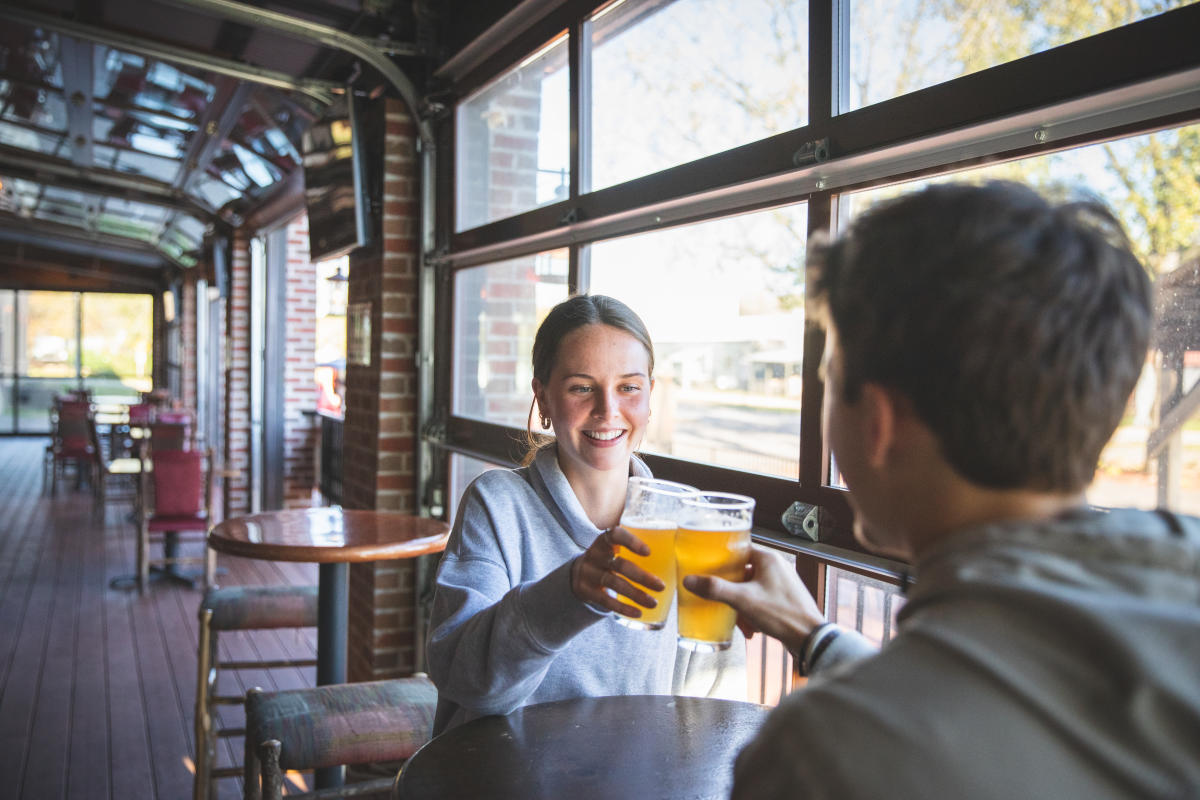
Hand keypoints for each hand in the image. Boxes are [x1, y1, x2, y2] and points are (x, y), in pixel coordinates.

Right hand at [571, 526, 665, 617]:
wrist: (578, 573)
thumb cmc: (609, 558)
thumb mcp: (615, 548)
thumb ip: (636, 547)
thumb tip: (677, 552)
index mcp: (605, 540)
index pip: (615, 535)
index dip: (631, 542)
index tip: (649, 552)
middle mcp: (595, 555)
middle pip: (620, 565)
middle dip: (642, 577)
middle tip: (661, 586)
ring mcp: (588, 573)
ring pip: (614, 584)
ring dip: (636, 595)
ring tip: (653, 603)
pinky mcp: (586, 590)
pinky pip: (605, 600)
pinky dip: (623, 608)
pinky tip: (638, 613)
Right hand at [682, 545, 823, 652]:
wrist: (810, 638)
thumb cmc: (781, 614)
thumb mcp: (742, 600)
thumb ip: (715, 589)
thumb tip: (690, 580)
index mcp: (768, 558)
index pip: (739, 548)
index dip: (722, 558)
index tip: (708, 567)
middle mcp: (777, 567)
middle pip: (743, 571)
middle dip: (731, 590)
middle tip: (720, 600)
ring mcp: (783, 583)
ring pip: (751, 589)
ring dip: (741, 605)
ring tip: (740, 622)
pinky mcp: (786, 599)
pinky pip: (762, 600)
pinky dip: (753, 612)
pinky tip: (752, 629)